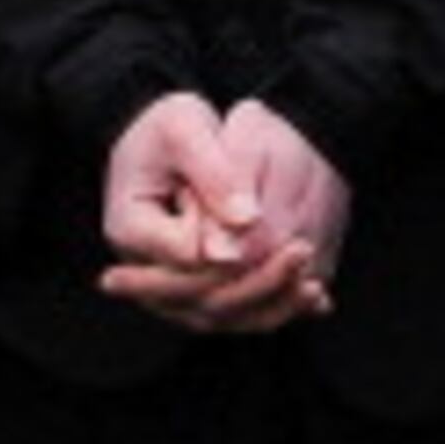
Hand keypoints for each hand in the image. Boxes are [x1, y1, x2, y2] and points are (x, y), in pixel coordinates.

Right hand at [98, 94, 339, 332]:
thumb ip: (214, 175)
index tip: (261, 218)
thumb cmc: (167, 129)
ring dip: (269, 303)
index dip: (226, 244)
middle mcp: (143, 267)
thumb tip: (245, 222)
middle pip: (202, 295)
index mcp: (131, 227)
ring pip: (219, 314)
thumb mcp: (184, 130)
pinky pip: (233, 313)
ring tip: (313, 288)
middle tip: (303, 252)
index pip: (185, 254)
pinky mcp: (194, 293)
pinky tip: (313, 300)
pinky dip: (273, 308)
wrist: (161, 142)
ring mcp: (167, 287)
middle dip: (257, 280)